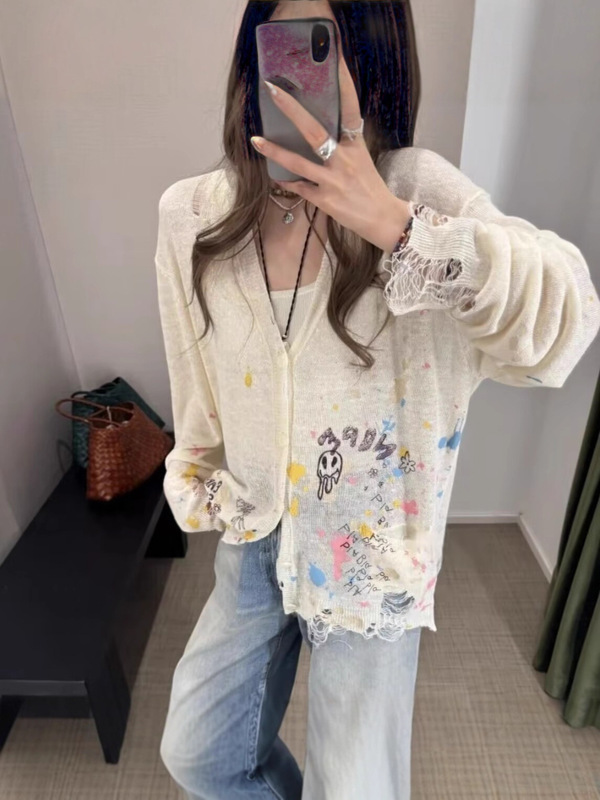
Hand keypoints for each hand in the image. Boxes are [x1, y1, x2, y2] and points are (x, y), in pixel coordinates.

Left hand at [250, 34, 410, 252]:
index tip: (335, 57)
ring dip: (275, 150)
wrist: (383, 219)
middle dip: (291, 108)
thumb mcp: (362, 159)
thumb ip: (343, 144)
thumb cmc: (370, 188)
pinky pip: (298, 187)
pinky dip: (285, 180)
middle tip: (272, 90)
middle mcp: (344, 159)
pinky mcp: (325, 200)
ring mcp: (333, 180)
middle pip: (313, 130)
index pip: (349, 108)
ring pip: (298, 162)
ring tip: (256, 140)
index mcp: (356, 145)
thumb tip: (320, 130)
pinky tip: (272, 173)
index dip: (343, 82)